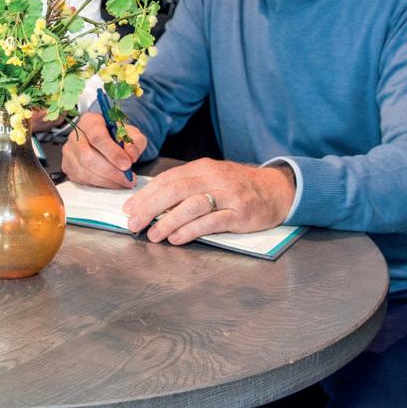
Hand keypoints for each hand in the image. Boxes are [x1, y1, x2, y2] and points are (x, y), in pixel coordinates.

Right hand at [62, 111, 143, 188]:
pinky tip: (112, 183)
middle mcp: (75, 135)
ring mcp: (69, 152)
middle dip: (111, 171)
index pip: (97, 136)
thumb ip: (135, 141)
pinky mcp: (68, 166)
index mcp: (90, 121)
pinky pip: (82, 180)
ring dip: (107, 181)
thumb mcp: (131, 133)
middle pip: (88, 157)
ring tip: (123, 182)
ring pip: (84, 171)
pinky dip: (100, 185)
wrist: (106, 141)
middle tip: (127, 178)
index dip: (112, 152)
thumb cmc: (116, 136)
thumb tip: (131, 155)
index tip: (127, 164)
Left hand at [122, 158, 294, 243]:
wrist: (277, 190)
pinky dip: (191, 231)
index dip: (146, 195)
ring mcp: (228, 196)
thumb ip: (186, 186)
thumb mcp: (212, 178)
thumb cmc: (238, 187)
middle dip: (149, 208)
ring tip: (153, 235)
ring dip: (168, 221)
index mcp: (202, 168)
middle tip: (134, 224)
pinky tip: (177, 238)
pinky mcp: (240, 214)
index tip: (129, 209)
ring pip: (191, 206)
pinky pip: (211, 222)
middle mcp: (214, 178)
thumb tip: (152, 202)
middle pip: (175, 190)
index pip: (167, 179)